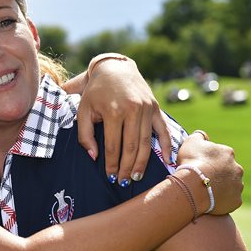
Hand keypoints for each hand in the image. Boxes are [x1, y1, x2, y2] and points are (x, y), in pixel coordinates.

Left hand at [77, 57, 171, 184]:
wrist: (114, 68)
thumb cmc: (95, 92)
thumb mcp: (83, 110)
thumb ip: (85, 134)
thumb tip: (94, 157)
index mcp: (113, 111)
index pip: (113, 146)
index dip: (111, 164)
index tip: (110, 177)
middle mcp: (132, 110)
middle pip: (132, 147)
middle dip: (128, 168)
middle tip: (124, 182)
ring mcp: (146, 108)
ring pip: (147, 142)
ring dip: (143, 162)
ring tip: (137, 177)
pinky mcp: (155, 107)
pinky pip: (163, 130)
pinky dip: (166, 145)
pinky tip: (167, 160)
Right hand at [177, 132, 243, 214]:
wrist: (193, 186)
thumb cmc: (192, 162)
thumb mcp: (191, 142)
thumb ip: (199, 136)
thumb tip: (204, 136)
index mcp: (228, 153)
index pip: (221, 154)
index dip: (210, 159)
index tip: (200, 164)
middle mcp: (237, 168)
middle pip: (228, 170)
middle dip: (218, 173)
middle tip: (203, 177)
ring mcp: (238, 185)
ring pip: (230, 185)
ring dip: (221, 186)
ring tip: (206, 189)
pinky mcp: (236, 200)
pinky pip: (229, 199)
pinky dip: (222, 199)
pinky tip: (210, 199)